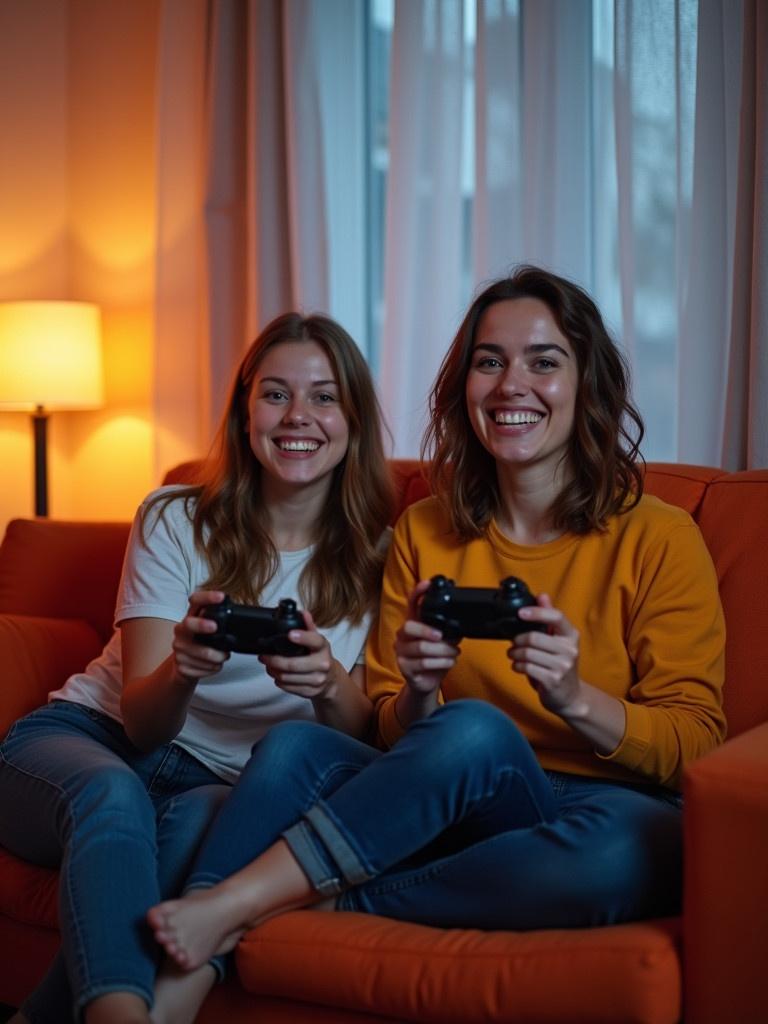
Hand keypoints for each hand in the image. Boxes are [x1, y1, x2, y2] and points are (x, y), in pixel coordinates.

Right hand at [172, 589, 229, 683]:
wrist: (185, 666)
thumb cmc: (202, 643)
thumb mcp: (209, 629)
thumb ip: (220, 621)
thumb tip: (242, 618)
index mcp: (191, 616)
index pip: (195, 600)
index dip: (207, 597)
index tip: (221, 596)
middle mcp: (181, 630)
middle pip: (188, 624)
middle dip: (201, 625)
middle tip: (215, 627)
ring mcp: (179, 648)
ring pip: (201, 652)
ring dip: (218, 657)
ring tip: (222, 656)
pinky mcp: (181, 665)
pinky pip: (202, 668)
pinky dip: (213, 668)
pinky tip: (213, 665)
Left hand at [259, 611, 339, 700]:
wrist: (331, 680)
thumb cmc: (320, 657)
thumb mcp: (316, 641)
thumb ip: (308, 627)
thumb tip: (303, 613)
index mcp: (323, 648)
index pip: (314, 641)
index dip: (302, 637)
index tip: (290, 634)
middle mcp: (323, 664)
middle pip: (293, 664)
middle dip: (274, 660)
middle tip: (264, 656)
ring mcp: (317, 680)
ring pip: (287, 677)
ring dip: (273, 671)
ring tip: (268, 666)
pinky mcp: (311, 692)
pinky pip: (288, 687)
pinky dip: (279, 681)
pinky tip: (277, 675)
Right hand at [394, 579, 460, 695]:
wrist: (427, 682)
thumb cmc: (435, 658)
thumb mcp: (444, 641)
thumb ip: (449, 630)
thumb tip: (461, 622)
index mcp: (414, 623)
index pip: (412, 604)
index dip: (418, 593)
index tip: (428, 583)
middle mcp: (403, 635)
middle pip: (409, 626)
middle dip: (428, 631)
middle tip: (441, 636)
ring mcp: (401, 651)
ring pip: (420, 647)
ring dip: (443, 651)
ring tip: (454, 653)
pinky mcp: (403, 667)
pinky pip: (423, 663)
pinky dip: (441, 662)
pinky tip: (449, 662)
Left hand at [510, 594, 584, 715]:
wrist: (570, 696)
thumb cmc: (559, 665)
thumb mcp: (557, 641)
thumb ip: (549, 618)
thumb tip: (542, 595)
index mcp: (571, 635)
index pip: (556, 617)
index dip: (537, 612)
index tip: (521, 613)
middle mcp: (570, 649)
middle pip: (533, 637)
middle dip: (517, 641)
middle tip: (514, 644)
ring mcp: (563, 666)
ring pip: (527, 653)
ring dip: (515, 655)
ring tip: (515, 656)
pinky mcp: (553, 680)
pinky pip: (526, 667)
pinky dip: (517, 666)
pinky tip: (519, 667)